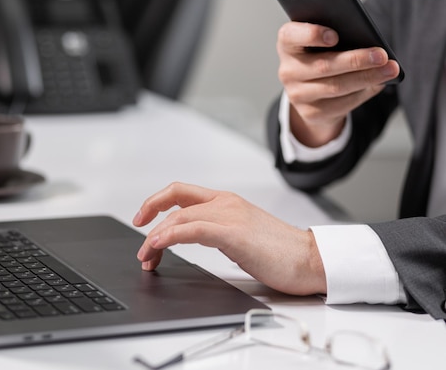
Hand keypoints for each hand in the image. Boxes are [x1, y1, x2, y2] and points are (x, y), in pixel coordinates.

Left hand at [134, 182, 325, 295]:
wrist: (312, 260)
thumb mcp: (242, 235)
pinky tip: (159, 246)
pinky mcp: (234, 233)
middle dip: (150, 223)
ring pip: (178, 217)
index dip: (156, 202)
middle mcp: (226, 203)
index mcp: (227, 201)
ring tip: (147, 256)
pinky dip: (170, 236)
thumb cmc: (281, 253)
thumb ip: (218, 232)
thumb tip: (194, 240)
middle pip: (174, 203)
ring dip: (155, 237)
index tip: (142, 218)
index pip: (182, 192)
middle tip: (141, 248)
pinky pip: (192, 230)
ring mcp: (230, 215)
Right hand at [277, 22, 399, 146]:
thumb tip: (371, 45)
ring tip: (390, 69)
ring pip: (336, 87)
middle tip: (382, 55)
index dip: (311, 35)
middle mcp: (287, 70)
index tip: (335, 35)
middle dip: (355, 60)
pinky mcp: (310, 112)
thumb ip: (337, 35)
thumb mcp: (323, 42)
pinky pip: (341, 104)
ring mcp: (296, 94)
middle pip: (322, 66)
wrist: (310, 90)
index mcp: (287, 44)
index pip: (290, 36)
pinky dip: (364, 93)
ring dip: (367, 78)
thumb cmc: (322, 54)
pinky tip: (379, 83)